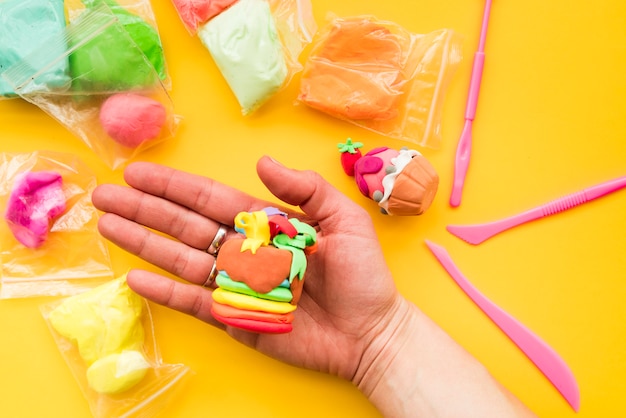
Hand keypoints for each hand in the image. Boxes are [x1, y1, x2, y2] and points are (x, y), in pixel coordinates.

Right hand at [92, 156, 406, 379]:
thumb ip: (304, 188)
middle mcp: (244, 250)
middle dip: (145, 209)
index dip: (174, 185)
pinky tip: (135, 278)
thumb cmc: (362, 274)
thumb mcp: (343, 219)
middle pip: (185, 225)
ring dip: (144, 243)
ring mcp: (236, 284)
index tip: (139, 172)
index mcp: (266, 223)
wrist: (371, 331)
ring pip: (181, 259)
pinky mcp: (235, 318)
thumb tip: (261, 162)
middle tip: (105, 193)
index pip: (210, 199)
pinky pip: (194, 302)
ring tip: (108, 225)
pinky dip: (164, 292)